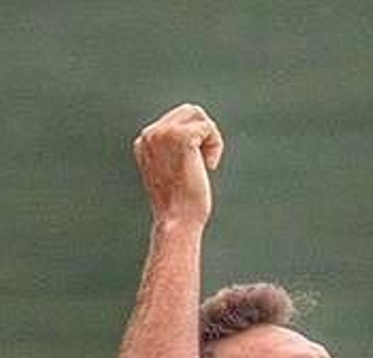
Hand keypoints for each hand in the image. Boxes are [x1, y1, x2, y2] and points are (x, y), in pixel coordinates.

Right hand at [134, 103, 222, 226]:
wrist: (177, 220)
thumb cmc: (181, 207)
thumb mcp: (173, 176)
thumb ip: (175, 155)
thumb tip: (196, 143)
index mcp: (145, 142)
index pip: (176, 121)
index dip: (195, 141)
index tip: (194, 167)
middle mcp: (151, 134)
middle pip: (188, 111)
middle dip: (205, 134)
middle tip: (205, 162)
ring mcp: (163, 134)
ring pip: (198, 114)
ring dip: (211, 138)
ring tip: (206, 163)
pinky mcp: (180, 138)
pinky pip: (208, 127)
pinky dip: (216, 146)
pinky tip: (209, 166)